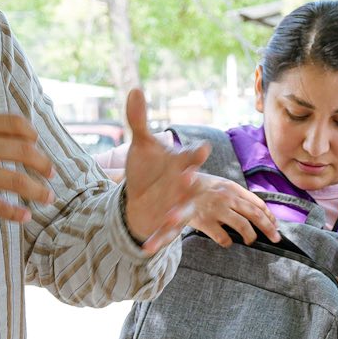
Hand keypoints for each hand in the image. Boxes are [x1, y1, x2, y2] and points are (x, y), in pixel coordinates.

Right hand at [0, 113, 53, 223]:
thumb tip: (16, 137)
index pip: (15, 122)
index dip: (33, 134)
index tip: (38, 145)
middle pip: (24, 150)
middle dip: (44, 164)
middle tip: (51, 174)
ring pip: (18, 180)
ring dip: (39, 191)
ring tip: (48, 197)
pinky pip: (0, 206)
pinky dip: (17, 214)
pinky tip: (25, 217)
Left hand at [118, 89, 207, 254]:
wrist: (145, 196)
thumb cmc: (149, 168)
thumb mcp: (141, 145)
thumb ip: (138, 120)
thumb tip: (134, 89)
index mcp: (180, 164)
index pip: (191, 156)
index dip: (195, 153)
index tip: (202, 148)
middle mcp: (183, 185)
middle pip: (189, 183)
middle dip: (188, 180)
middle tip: (188, 175)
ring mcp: (177, 205)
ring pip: (182, 210)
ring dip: (179, 213)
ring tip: (173, 216)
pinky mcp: (166, 223)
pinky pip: (164, 233)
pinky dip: (157, 241)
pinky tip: (147, 249)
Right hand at [185, 172, 281, 245]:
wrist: (173, 186)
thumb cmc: (198, 187)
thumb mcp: (218, 184)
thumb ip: (235, 194)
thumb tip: (258, 209)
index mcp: (231, 187)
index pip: (257, 203)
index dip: (269, 215)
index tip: (275, 225)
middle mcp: (226, 197)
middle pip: (255, 215)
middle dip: (268, 228)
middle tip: (276, 238)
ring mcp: (216, 209)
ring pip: (243, 226)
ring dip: (251, 236)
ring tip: (251, 241)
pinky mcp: (204, 221)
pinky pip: (223, 237)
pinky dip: (228, 242)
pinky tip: (227, 242)